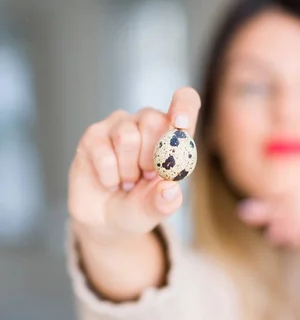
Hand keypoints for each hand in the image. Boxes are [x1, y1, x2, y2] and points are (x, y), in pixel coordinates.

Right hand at [68, 87, 200, 240]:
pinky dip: (109, 176)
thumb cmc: (140, 206)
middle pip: (154, 120)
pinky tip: (110, 181)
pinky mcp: (94, 135)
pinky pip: (104, 153)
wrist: (107, 219)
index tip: (180, 124)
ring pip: (127, 137)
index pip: (186, 100)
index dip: (184, 107)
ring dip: (128, 171)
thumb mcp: (156, 210)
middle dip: (151, 158)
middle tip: (146, 177)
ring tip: (127, 182)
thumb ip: (165, 202)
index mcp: (174, 134)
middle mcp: (148, 122)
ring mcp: (120, 126)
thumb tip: (170, 188)